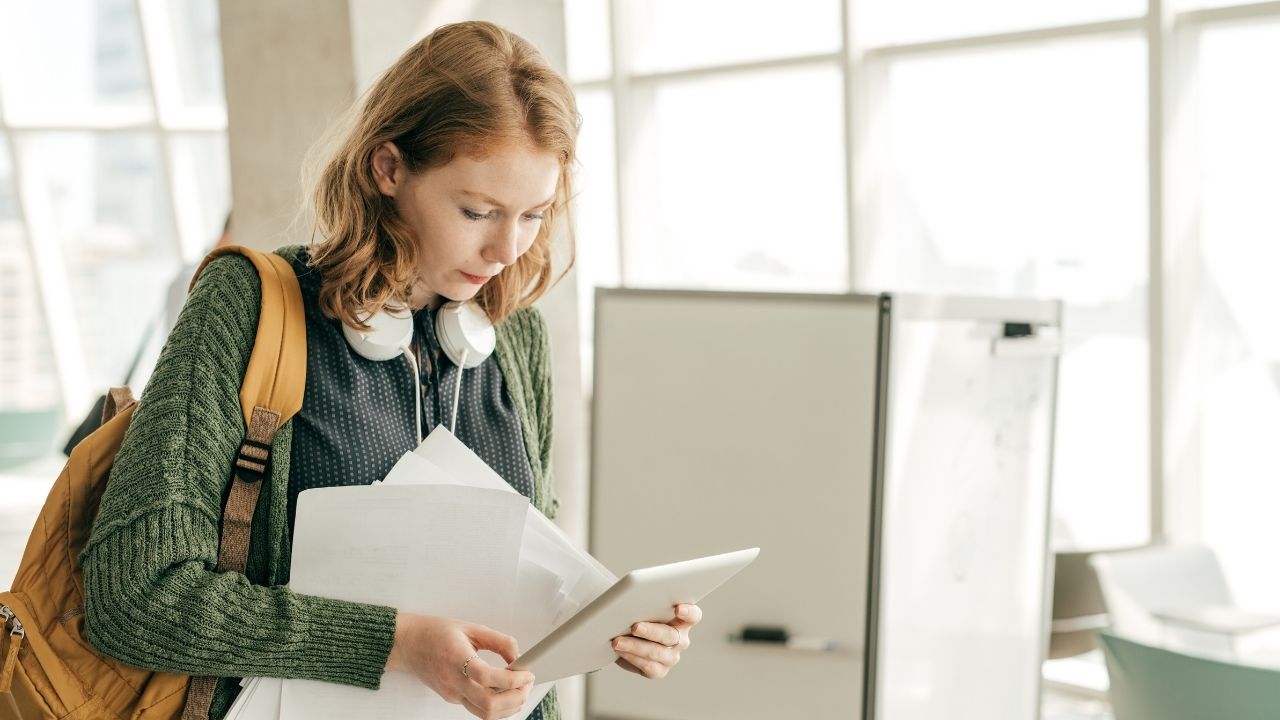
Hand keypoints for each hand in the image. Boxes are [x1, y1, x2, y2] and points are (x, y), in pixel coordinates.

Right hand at [386, 613, 534, 719]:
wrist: (408, 644)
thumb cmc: (436, 633)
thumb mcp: (471, 628)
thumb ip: (499, 642)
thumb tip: (519, 658)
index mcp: (456, 658)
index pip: (487, 677)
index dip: (512, 679)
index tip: (527, 673)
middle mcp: (452, 681)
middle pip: (489, 704)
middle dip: (515, 698)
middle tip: (527, 684)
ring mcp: (452, 694)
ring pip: (484, 714)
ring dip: (508, 707)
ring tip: (520, 690)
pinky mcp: (452, 699)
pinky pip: (478, 710)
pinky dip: (497, 706)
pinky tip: (505, 692)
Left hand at [611, 603, 701, 678]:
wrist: (625, 635)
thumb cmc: (638, 615)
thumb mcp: (644, 606)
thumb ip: (646, 603)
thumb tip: (632, 601)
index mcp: (683, 620)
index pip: (694, 615)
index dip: (689, 612)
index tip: (678, 609)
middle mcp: (681, 639)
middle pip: (671, 635)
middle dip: (651, 631)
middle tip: (634, 627)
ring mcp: (671, 656)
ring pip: (657, 652)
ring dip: (635, 646)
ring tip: (617, 641)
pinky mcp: (659, 670)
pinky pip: (649, 667)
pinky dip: (632, 658)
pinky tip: (621, 651)